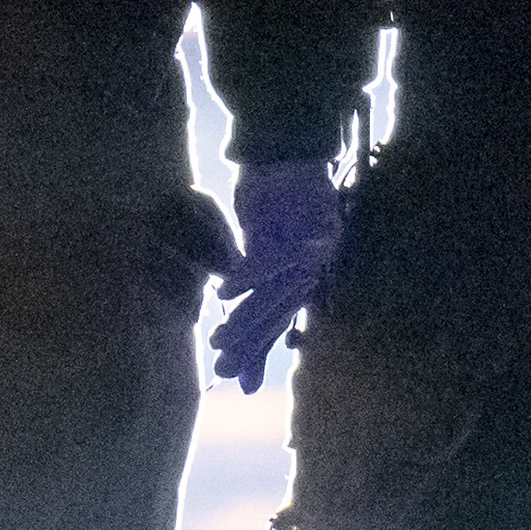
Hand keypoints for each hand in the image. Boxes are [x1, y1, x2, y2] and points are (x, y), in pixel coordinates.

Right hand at [207, 154, 345, 391]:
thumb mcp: (262, 236)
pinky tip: (224, 295)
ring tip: (218, 342)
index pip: (280, 319)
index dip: (259, 350)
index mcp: (303, 273)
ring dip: (244, 319)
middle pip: (278, 313)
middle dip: (249, 344)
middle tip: (222, 370)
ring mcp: (305, 252)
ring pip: (272, 295)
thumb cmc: (275, 193)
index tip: (237, 380)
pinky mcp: (293, 229)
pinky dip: (245, 278)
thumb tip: (228, 300)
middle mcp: (311, 268)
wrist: (290, 149)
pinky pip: (266, 260)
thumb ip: (252, 272)